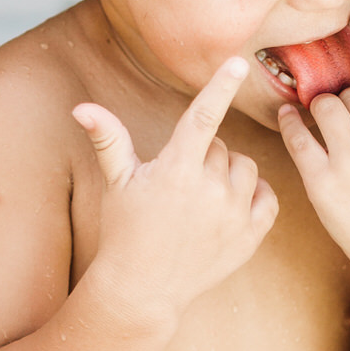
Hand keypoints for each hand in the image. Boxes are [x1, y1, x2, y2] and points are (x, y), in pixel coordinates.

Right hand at [74, 58, 278, 327]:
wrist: (144, 289)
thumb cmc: (125, 231)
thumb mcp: (116, 184)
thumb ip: (109, 140)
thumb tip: (82, 107)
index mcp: (176, 170)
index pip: (203, 117)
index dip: (219, 86)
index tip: (237, 61)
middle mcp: (210, 190)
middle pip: (222, 148)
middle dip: (204, 157)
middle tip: (180, 184)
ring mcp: (234, 215)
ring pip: (247, 169)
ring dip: (229, 175)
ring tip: (202, 197)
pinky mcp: (251, 237)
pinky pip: (268, 197)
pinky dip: (254, 196)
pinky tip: (229, 207)